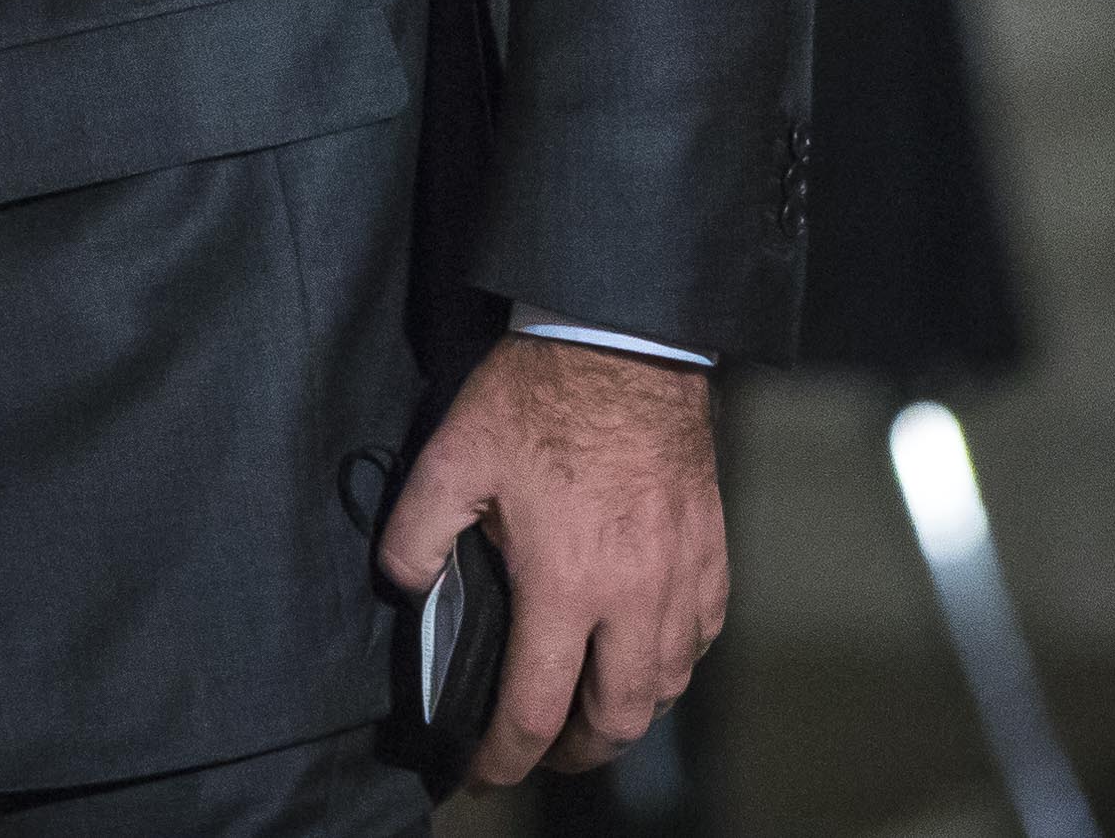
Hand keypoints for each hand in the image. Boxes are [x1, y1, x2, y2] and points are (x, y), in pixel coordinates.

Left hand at [375, 337, 726, 786]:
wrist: (625, 341)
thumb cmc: (538, 397)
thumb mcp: (452, 456)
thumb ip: (416, 533)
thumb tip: (403, 588)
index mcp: (566, 585)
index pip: (536, 707)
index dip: (507, 756)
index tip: (485, 772)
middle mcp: (633, 598)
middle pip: (617, 720)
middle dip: (576, 752)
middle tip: (544, 750)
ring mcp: (681, 578)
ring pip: (667, 686)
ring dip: (628, 711)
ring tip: (592, 708)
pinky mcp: (711, 551)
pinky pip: (703, 636)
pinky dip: (673, 661)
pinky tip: (647, 650)